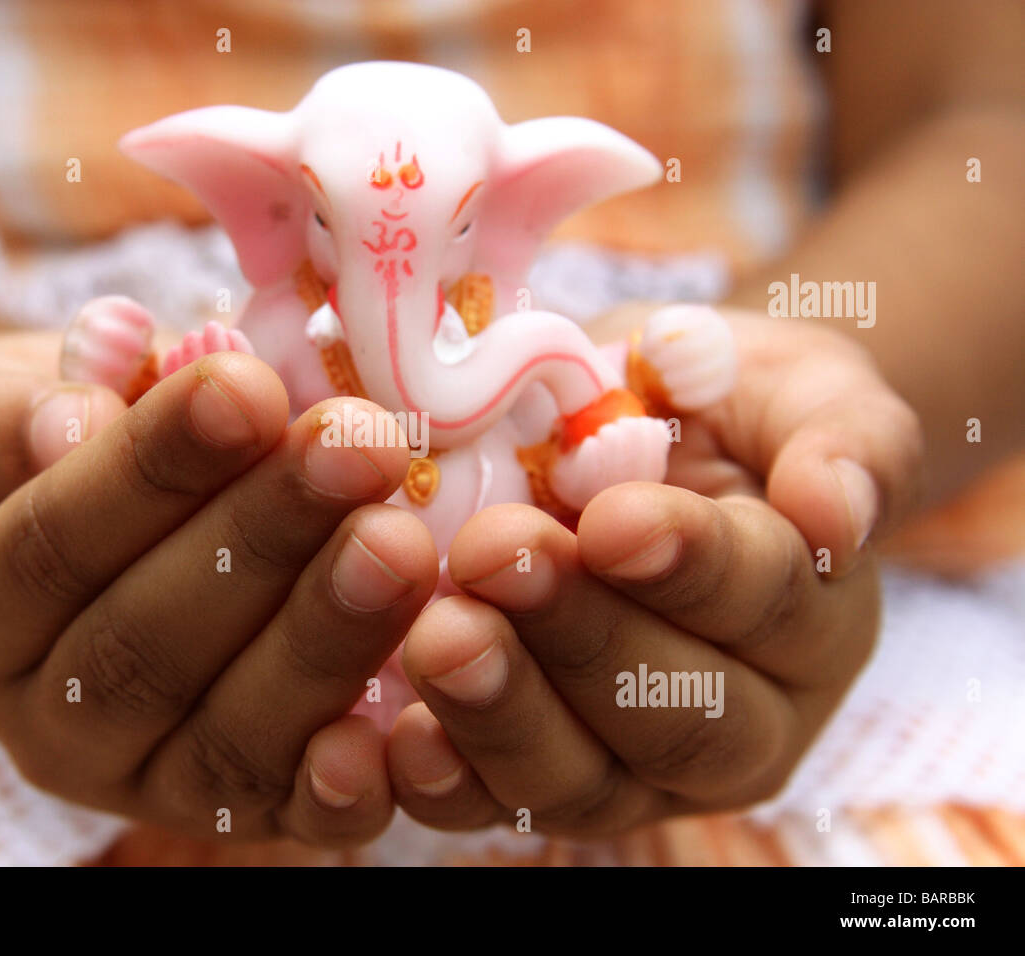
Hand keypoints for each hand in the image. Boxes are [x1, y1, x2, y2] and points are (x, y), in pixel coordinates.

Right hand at [0, 331, 437, 845]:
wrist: (120, 517)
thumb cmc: (72, 441)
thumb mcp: (4, 405)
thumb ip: (6, 418)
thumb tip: (63, 426)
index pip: (53, 546)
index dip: (151, 470)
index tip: (246, 389)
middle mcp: (48, 722)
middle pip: (145, 646)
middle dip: (261, 540)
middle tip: (359, 447)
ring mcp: (146, 781)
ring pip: (227, 734)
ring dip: (323, 638)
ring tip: (402, 541)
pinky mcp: (238, 818)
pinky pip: (293, 818)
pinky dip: (344, 785)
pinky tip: (403, 724)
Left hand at [383, 309, 921, 836]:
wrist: (635, 435)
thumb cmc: (719, 405)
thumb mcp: (797, 388)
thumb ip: (840, 438)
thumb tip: (838, 515)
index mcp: (811, 622)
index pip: (763, 602)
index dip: (690, 565)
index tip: (613, 519)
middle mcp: (741, 720)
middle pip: (678, 717)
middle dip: (582, 638)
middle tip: (494, 556)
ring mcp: (638, 768)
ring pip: (584, 779)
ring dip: (505, 713)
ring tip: (439, 636)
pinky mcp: (541, 781)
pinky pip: (495, 805)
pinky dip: (446, 779)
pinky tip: (396, 734)